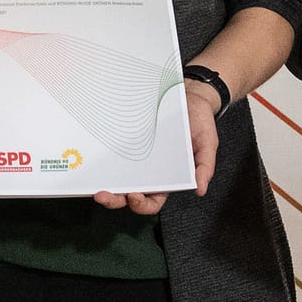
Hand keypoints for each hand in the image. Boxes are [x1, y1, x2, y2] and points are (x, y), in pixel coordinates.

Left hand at [91, 81, 220, 216]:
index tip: (134, 196)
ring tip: (95, 184)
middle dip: (115, 199)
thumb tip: (200, 189)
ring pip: (118, 177)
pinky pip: (115, 153)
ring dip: (106, 184)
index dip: (142, 205)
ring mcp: (138, 157)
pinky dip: (104, 160)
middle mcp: (150, 172)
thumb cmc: (200, 124)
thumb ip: (205, 167)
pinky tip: (94, 158)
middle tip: (103, 195)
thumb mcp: (207, 145)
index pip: (153, 201)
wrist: (191, 97)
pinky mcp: (130, 141)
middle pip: (129, 194)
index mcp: (168, 179)